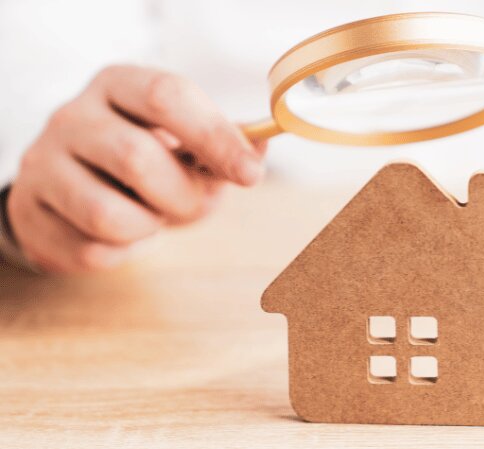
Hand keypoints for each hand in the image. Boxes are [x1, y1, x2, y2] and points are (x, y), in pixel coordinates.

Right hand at [7, 65, 265, 272]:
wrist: (74, 190)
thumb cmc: (146, 162)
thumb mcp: (186, 143)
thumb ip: (225, 145)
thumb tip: (258, 148)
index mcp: (119, 85)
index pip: (167, 94)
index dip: (215, 136)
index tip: (250, 174)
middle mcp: (72, 116)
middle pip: (136, 158)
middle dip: (183, 196)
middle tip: (194, 205)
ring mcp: (43, 164)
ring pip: (108, 215)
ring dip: (149, 227)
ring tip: (152, 215)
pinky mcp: (29, 212)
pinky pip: (91, 250)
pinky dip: (123, 252)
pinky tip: (123, 234)